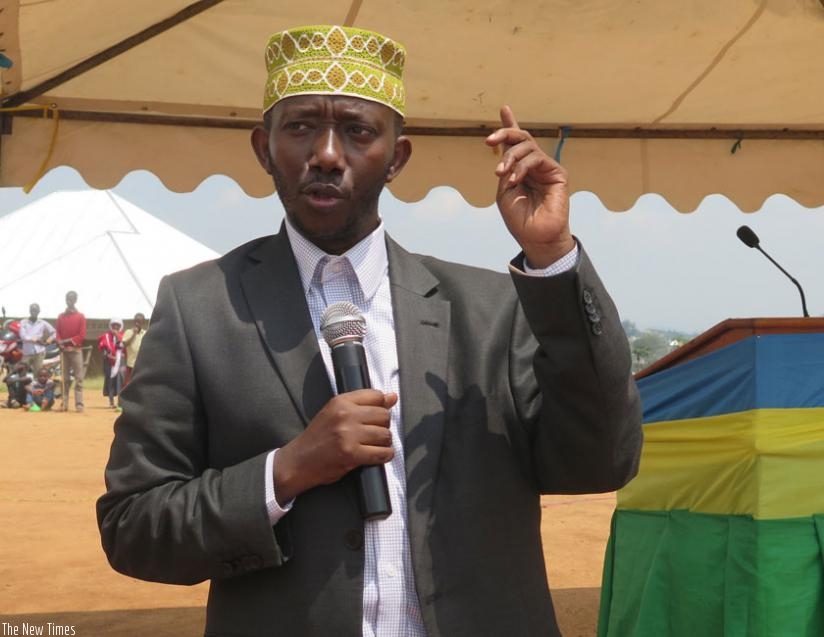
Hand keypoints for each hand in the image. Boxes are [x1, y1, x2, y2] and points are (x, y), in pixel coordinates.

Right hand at [273, 389, 396, 504]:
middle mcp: (345, 415)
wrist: (299, 461)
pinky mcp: (351, 454)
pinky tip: (377, 456)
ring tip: (373, 445)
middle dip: (383, 426)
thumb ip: (363, 403)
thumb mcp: (335, 412)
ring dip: (384, 443)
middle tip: (374, 434)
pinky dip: (384, 456)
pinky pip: (381, 453)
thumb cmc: (317, 437)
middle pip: (384, 416)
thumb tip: (392, 397)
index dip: (381, 407)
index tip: (377, 416)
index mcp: (340, 402)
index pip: (376, 395)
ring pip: (385, 435)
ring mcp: (348, 435)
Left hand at [486, 105, 574, 267]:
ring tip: (501, 174)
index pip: (515, 144)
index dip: (510, 126)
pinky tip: (515, 179)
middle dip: (505, 133)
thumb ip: (505, 169)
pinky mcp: (557, 173)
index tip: (504, 108)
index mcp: (519, 170)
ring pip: (527, 146)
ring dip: (510, 157)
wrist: (535, 238)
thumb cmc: (519, 219)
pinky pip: (537, 159)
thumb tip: (505, 149)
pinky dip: (522, 166)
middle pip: (521, 138)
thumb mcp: (504, 191)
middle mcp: (533, 166)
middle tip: (489, 140)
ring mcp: (546, 168)